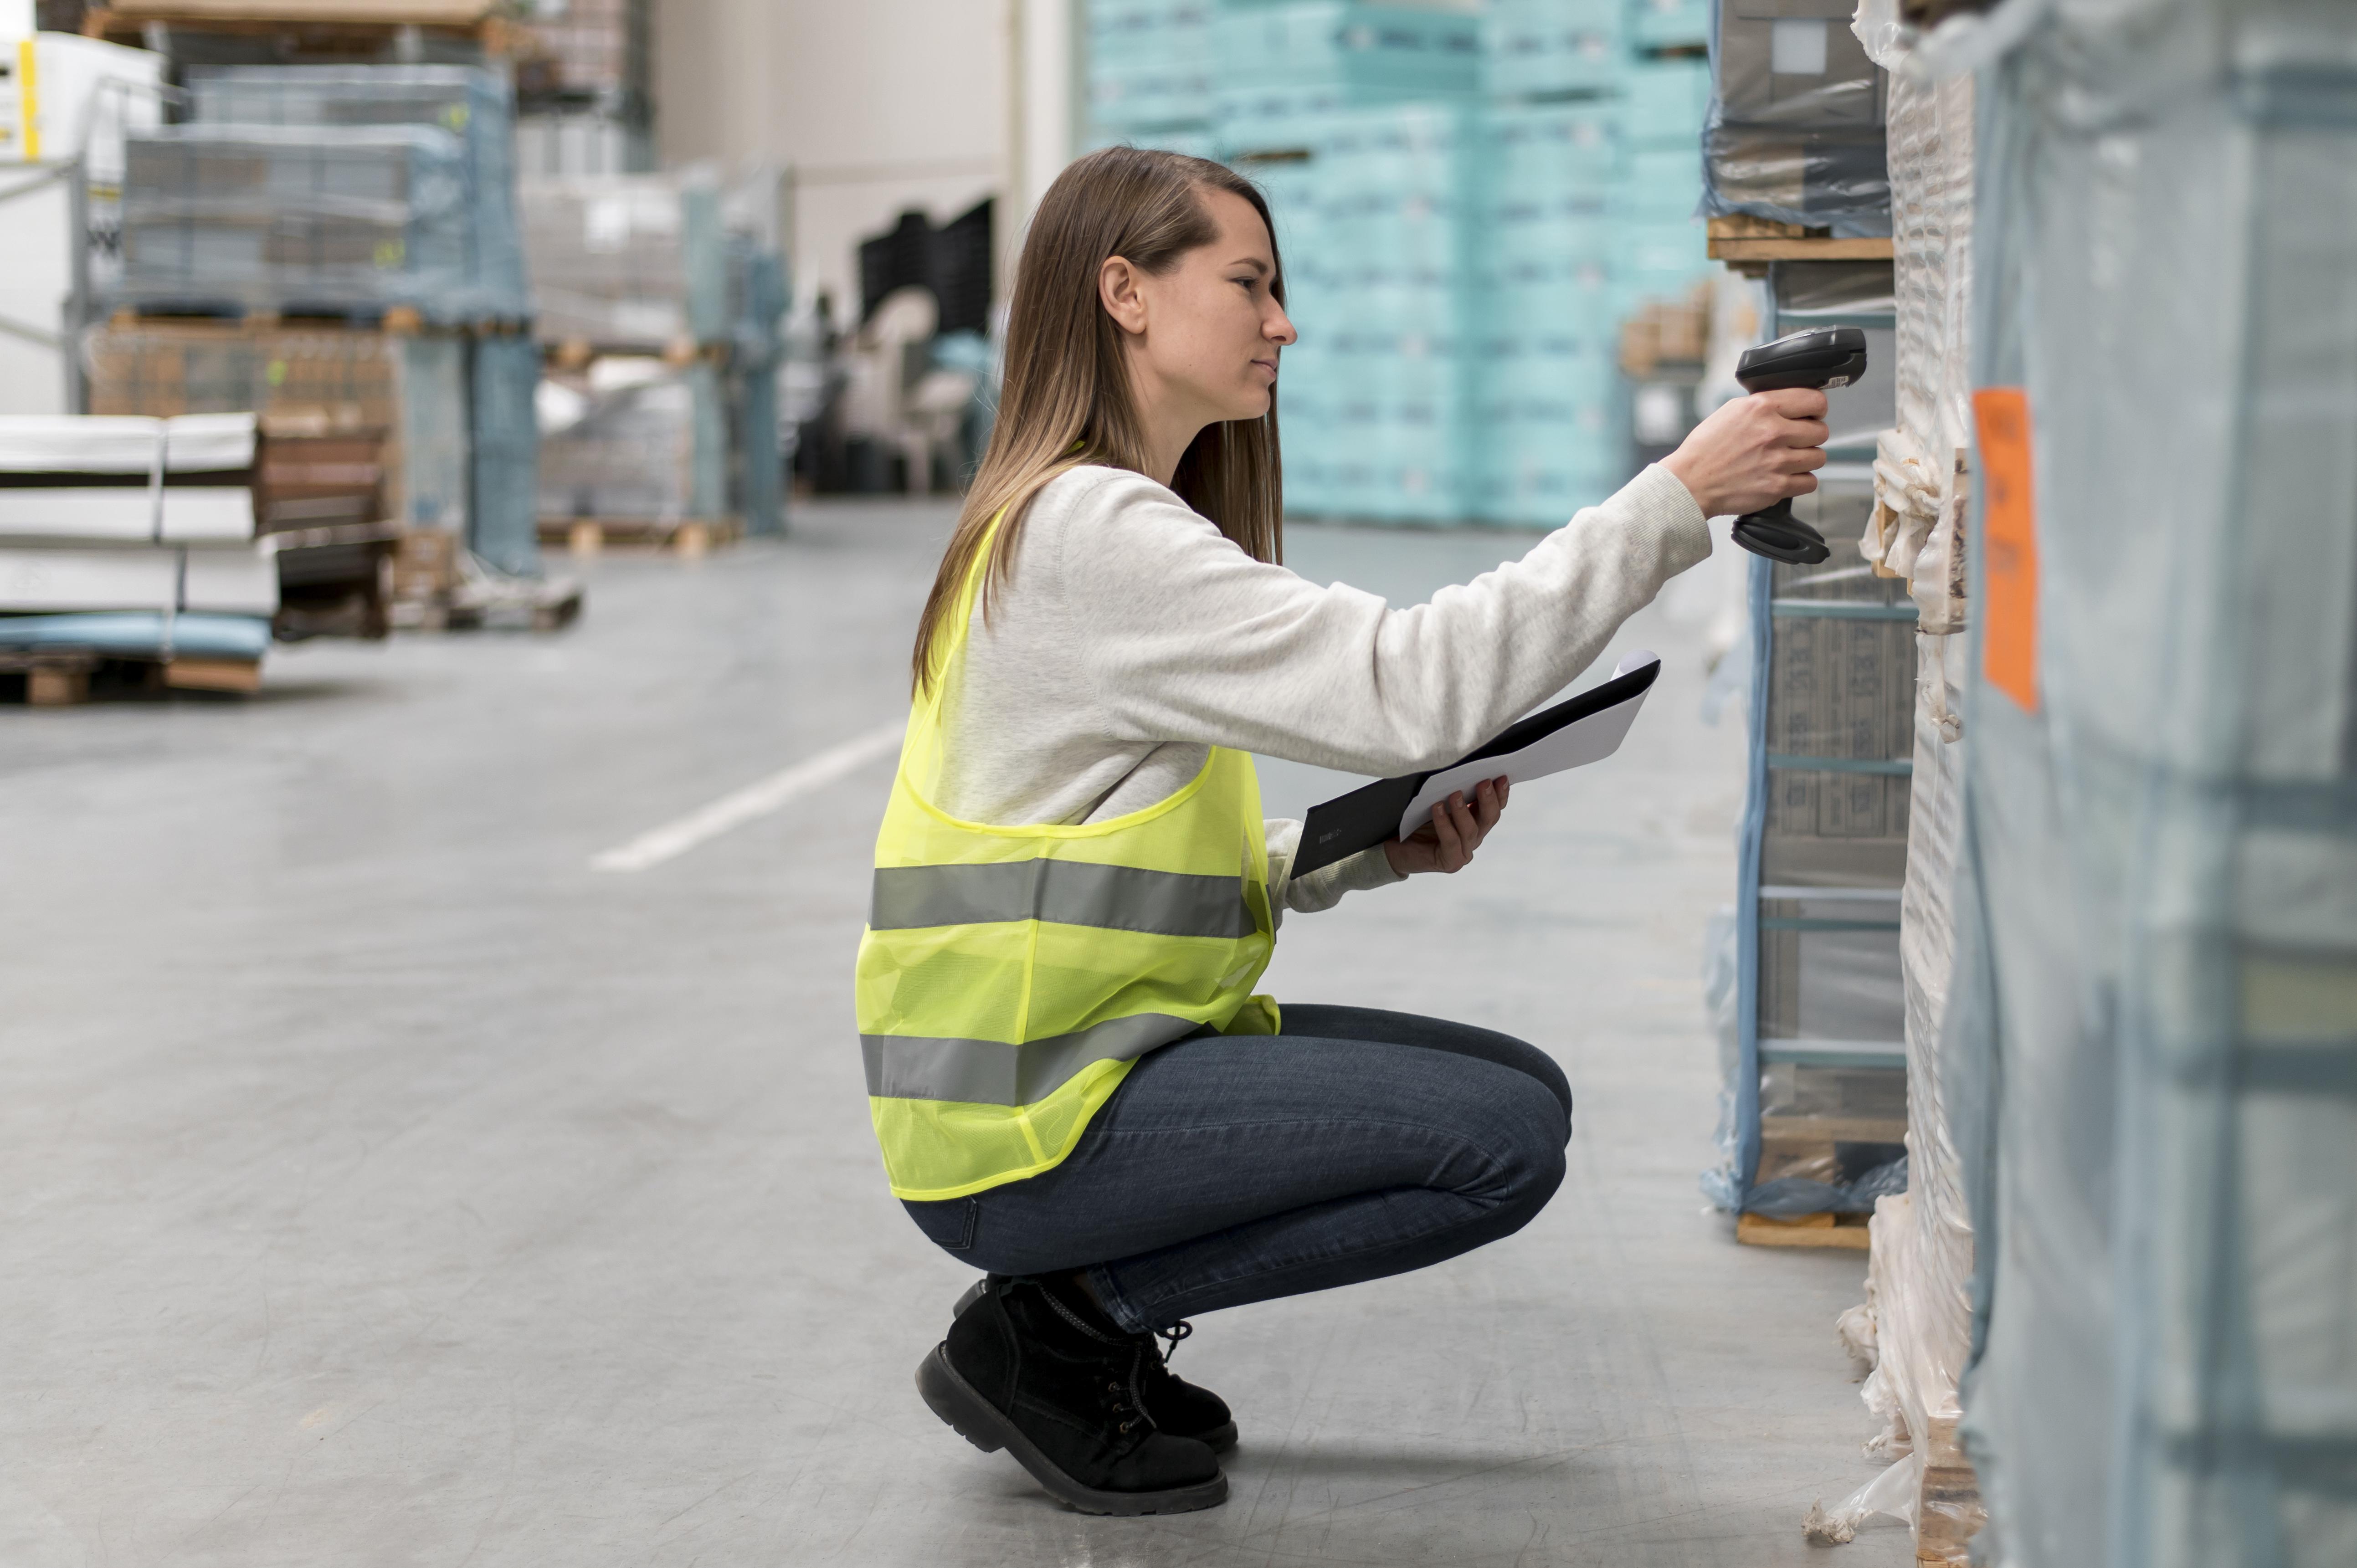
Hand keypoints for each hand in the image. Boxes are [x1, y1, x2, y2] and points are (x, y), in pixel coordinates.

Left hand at [1383, 776, 1508, 875]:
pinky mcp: (1450, 862)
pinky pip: (1450, 841)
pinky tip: (1437, 808)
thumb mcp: (1438, 803)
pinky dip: (1444, 823)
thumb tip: (1463, 770)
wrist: (1395, 848)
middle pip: (1489, 819)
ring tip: (1455, 794)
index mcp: (1475, 823)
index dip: (1500, 794)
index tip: (1501, 777)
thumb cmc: (1416, 822)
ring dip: (1463, 811)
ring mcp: (1463, 853)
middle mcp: (1473, 839)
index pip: (1494, 809)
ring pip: (1471, 831)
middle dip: (1488, 800)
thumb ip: (1455, 794)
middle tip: (1484, 782)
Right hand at [1661, 388, 1830, 518]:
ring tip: (1788, 460)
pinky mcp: (1777, 487)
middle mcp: (1772, 432)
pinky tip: (1785, 477)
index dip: (1816, 408)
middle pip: (1821, 430)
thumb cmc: (1705, 449)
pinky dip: (1801, 481)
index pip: (1815, 400)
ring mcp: (1777, 461)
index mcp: (1762, 407)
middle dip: (1810, 436)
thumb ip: (1763, 405)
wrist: (1689, 483)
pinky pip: (1810, 482)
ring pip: (1818, 457)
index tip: (1811, 415)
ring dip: (1806, 459)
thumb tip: (1790, 403)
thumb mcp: (1731, 411)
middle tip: (1795, 441)